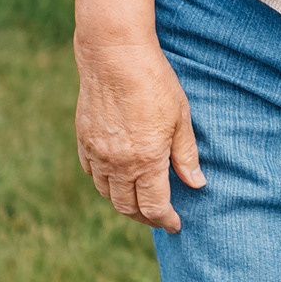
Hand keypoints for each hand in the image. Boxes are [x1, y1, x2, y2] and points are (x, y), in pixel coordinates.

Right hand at [73, 35, 204, 231]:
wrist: (114, 56)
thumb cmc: (154, 83)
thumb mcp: (181, 117)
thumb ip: (186, 155)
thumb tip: (196, 184)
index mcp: (146, 161)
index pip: (154, 206)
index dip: (165, 220)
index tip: (175, 225)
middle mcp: (118, 164)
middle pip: (127, 207)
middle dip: (144, 217)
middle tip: (158, 217)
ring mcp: (97, 154)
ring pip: (107, 193)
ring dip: (123, 202)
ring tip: (138, 200)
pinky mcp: (84, 140)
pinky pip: (92, 173)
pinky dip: (104, 182)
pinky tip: (116, 177)